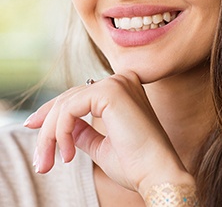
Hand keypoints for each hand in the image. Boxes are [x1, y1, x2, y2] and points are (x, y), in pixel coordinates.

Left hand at [24, 72, 193, 196]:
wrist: (157, 172)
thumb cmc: (135, 163)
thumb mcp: (102, 145)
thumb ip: (84, 132)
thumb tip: (65, 127)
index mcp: (124, 90)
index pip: (80, 95)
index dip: (54, 112)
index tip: (34, 128)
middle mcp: (122, 80)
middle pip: (70, 97)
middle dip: (48, 128)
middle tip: (40, 160)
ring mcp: (117, 83)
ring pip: (67, 103)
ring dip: (51, 134)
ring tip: (48, 162)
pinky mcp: (111, 91)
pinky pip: (71, 108)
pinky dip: (60, 131)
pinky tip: (68, 154)